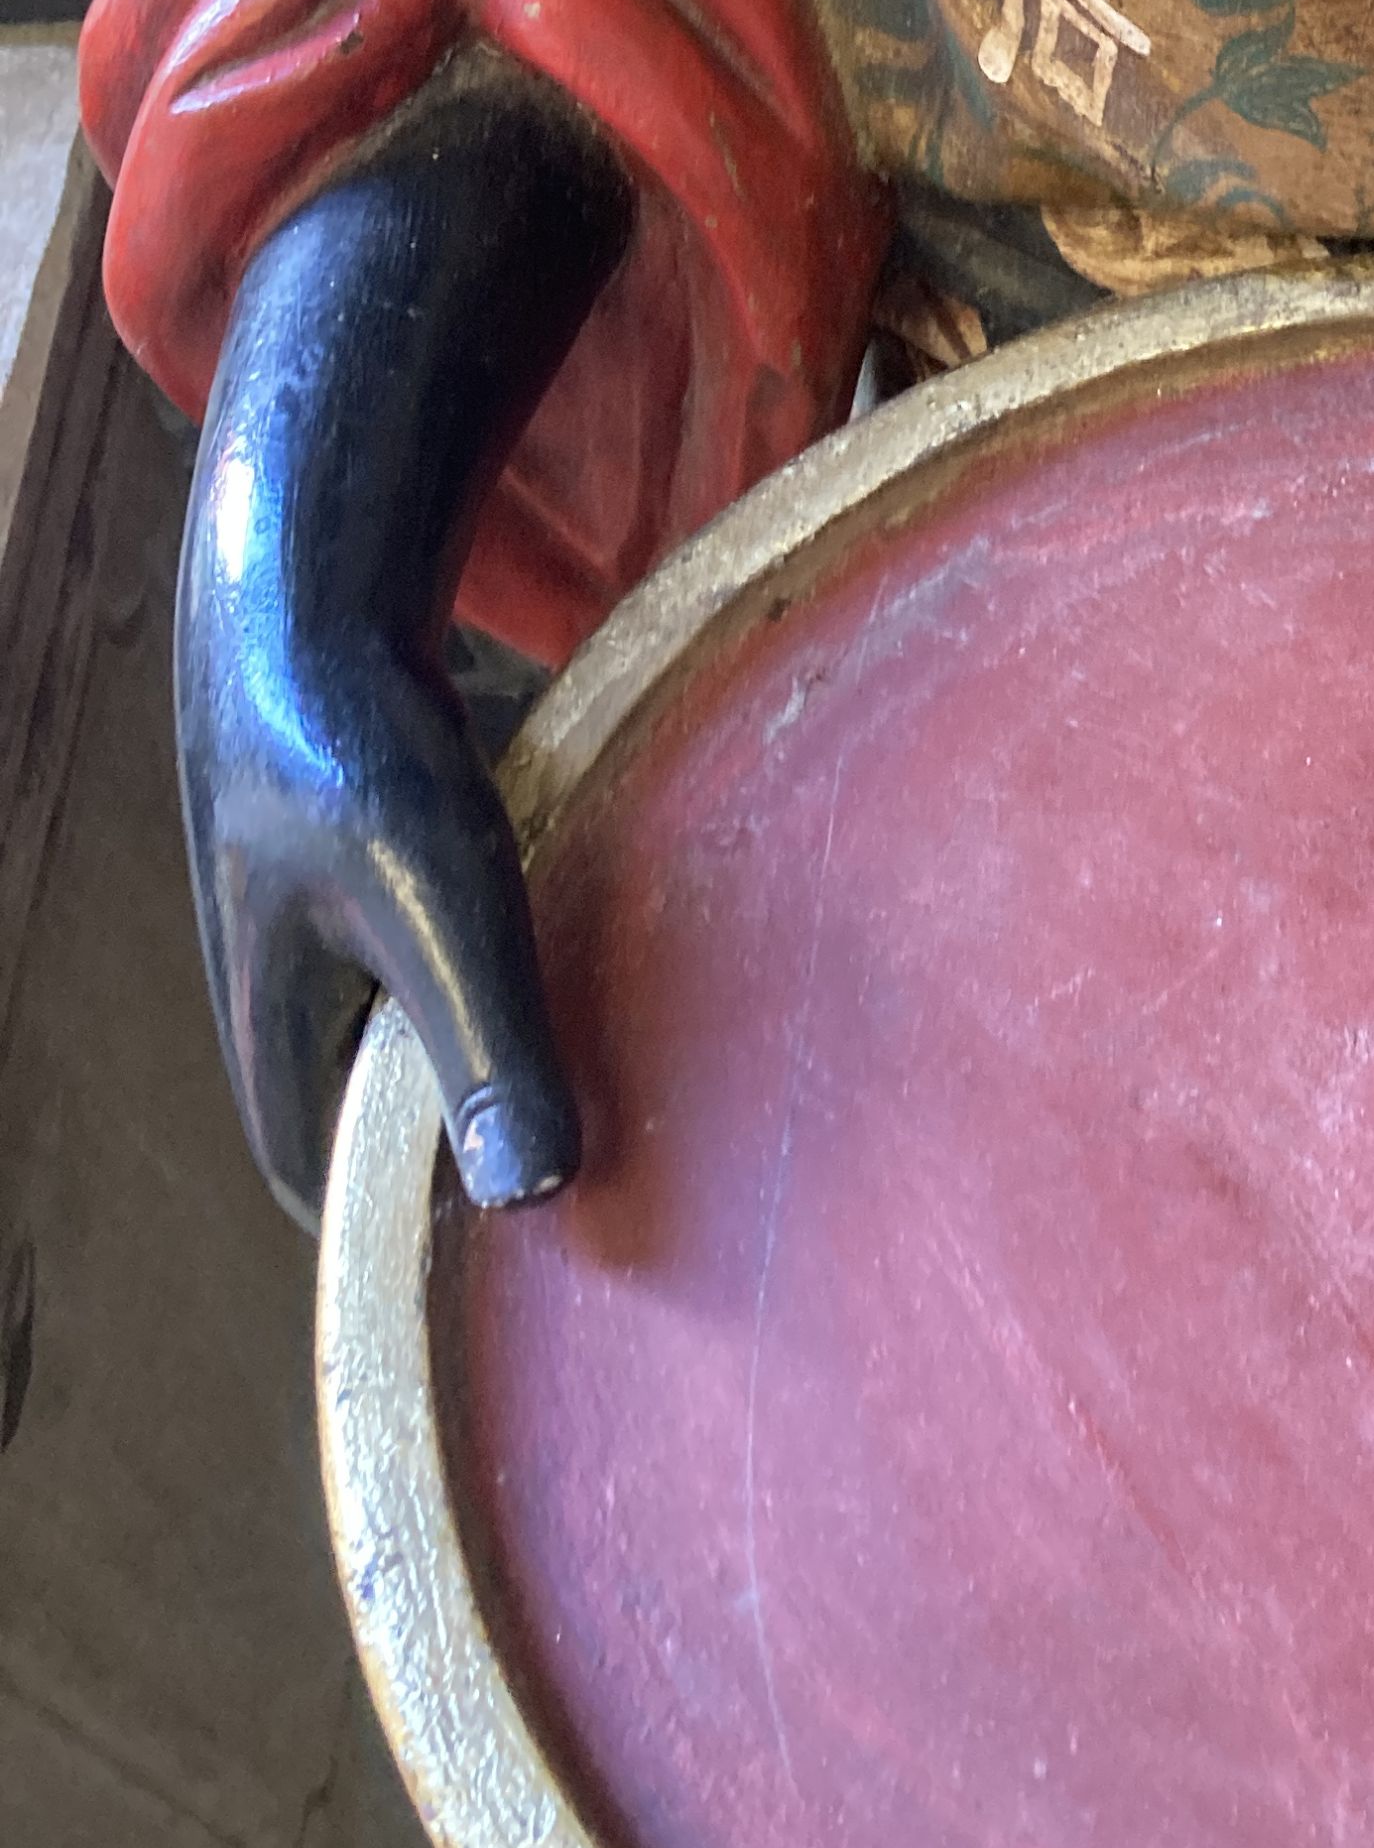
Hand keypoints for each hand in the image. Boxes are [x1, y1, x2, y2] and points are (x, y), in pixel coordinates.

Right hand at [177, 578, 577, 1229]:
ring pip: (417, 1019)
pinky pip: (447, 940)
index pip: (335, 1188)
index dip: (418, 1226)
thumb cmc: (356, 755)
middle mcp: (291, 994)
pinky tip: (603, 933)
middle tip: (607, 1161)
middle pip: (378, 1109)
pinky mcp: (375, 857)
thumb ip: (487, 1046)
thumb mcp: (441, 908)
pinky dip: (511, 948)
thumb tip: (533, 1197)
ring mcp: (327, 922)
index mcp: (282, 1041)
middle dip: (469, 1135)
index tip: (538, 1251)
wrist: (313, 596)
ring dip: (500, 1031)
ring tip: (616, 1055)